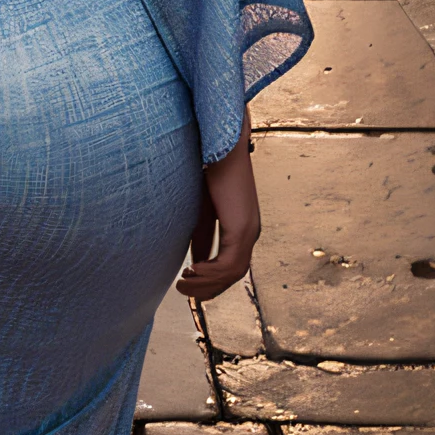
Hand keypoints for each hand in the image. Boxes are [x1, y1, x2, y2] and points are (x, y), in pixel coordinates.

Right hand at [179, 112, 259, 302]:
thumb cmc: (209, 168)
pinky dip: (210, 272)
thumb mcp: (202, 209)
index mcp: (243, 225)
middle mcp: (250, 231)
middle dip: (209, 287)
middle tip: (185, 291)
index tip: (190, 283)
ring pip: (232, 272)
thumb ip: (201, 234)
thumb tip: (195, 260)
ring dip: (208, 283)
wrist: (219, 142)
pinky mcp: (241, 227)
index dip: (212, 279)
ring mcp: (248, 230)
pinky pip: (229, 263)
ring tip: (184, 284)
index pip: (231, 263)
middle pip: (234, 274)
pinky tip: (191, 270)